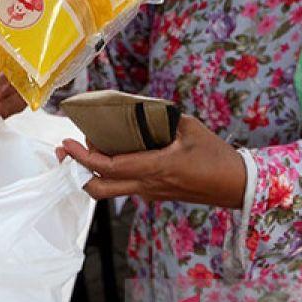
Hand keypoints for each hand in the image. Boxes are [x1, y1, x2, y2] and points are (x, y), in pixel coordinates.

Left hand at [58, 115, 246, 208]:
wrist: (237, 186)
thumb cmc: (216, 156)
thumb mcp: (189, 128)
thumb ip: (161, 118)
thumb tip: (139, 108)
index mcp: (154, 168)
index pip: (108, 167)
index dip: (83, 156)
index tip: (68, 143)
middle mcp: (147, 186)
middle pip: (99, 189)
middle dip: (76, 171)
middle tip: (65, 151)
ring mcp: (150, 193)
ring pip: (110, 189)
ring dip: (92, 170)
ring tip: (84, 147)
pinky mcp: (156, 194)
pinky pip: (125, 185)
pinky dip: (110, 171)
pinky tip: (111, 151)